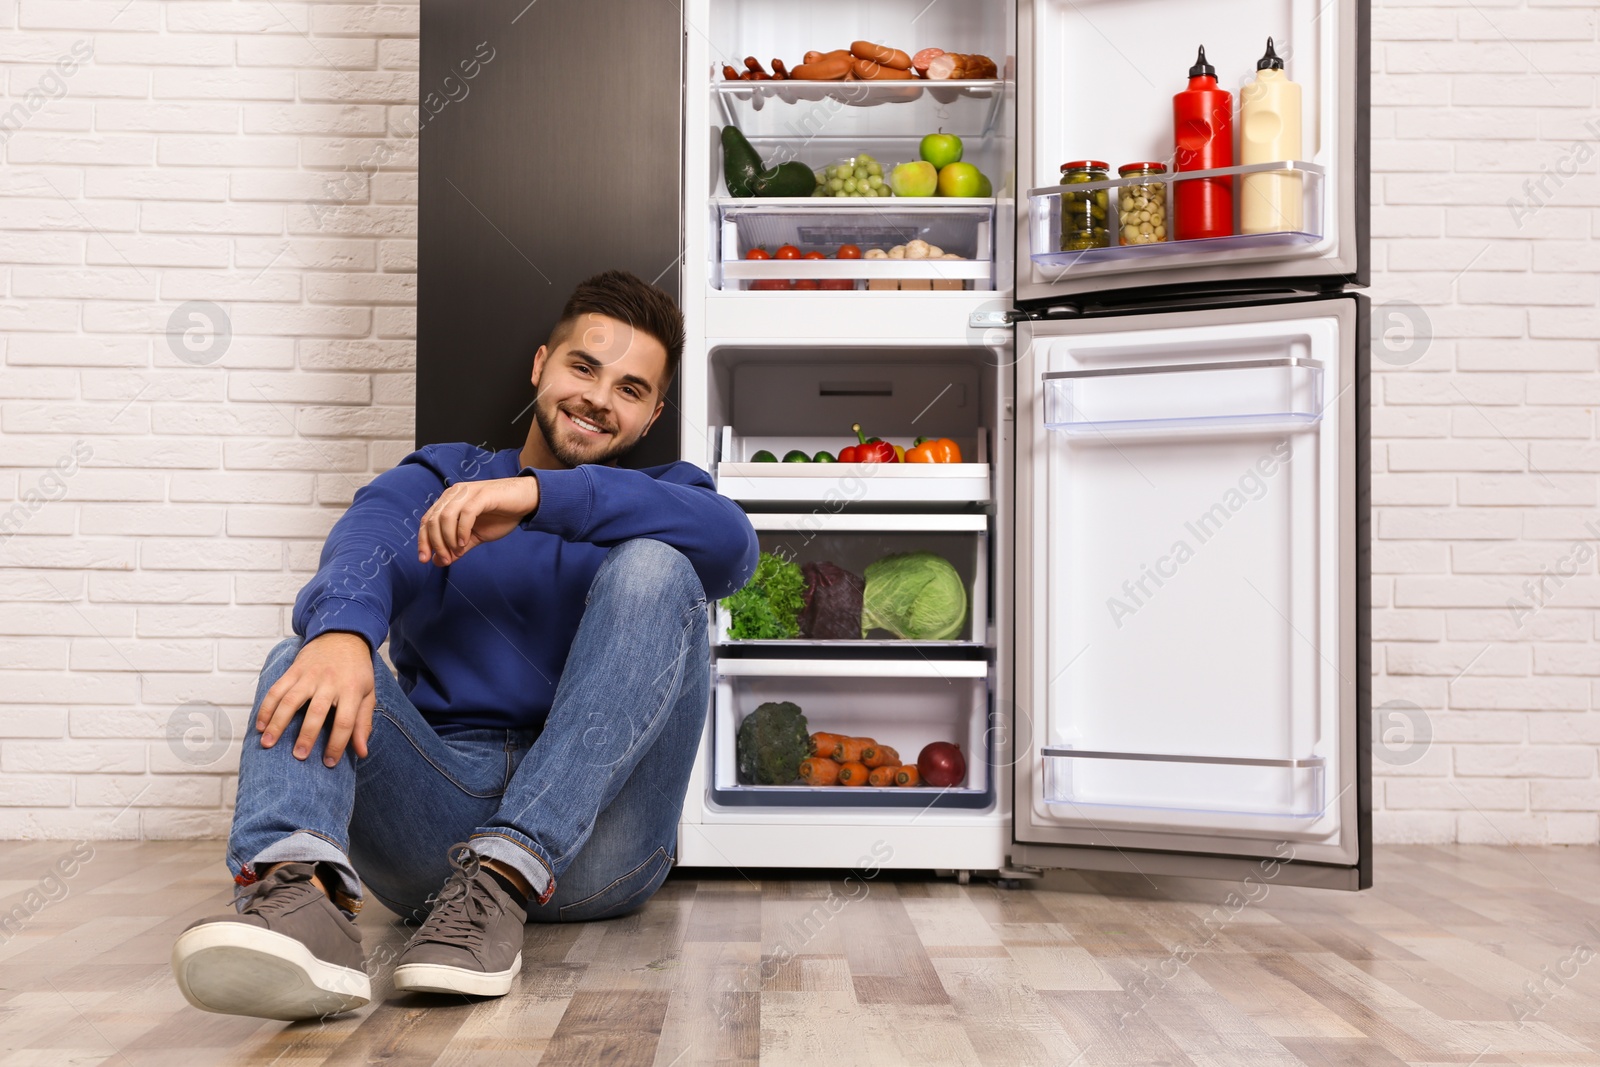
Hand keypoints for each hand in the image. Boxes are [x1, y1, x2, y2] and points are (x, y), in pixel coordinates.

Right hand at [256, 632, 376, 765]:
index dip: (337, 744)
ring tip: (267, 743)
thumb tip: (362, 753)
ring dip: (277, 722)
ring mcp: (309, 675)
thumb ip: (364, 723)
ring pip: (290, 700)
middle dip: (306, 735)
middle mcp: (330, 682)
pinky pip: (276, 689)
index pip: (345, 721)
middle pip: (316, 712)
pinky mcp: (293, 670)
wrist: (343, 636)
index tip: (329, 763)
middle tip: (298, 757)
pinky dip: (266, 707)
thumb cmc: (357, 670)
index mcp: (352, 690)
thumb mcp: (368, 693)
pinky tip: (260, 724)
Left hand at [418, 475, 538, 565]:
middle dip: (435, 543)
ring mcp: (467, 493)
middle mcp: (454, 494)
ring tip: (457, 551)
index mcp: (449, 501)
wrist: (525, 501)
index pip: (427, 520)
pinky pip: (466, 513)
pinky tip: (465, 542)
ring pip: (445, 517)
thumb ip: (457, 548)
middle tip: (445, 559)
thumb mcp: (475, 536)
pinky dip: (462, 530)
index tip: (424, 559)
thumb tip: (437, 561)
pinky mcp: (482, 495)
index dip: (423, 541)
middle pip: (433, 520)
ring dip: (448, 539)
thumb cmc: (501, 516)